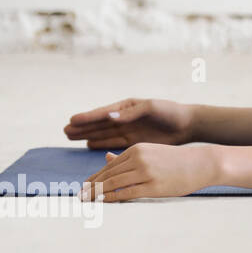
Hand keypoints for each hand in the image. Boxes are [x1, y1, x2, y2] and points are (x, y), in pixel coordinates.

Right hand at [64, 98, 195, 147]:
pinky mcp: (133, 141)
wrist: (186, 125)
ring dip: (87, 135)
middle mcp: (125, 118)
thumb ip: (131, 113)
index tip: (72, 120)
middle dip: (82, 127)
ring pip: (102, 134)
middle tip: (64, 130)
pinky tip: (88, 145)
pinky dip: (100, 144)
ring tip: (69, 136)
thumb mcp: (151, 108)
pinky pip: (112, 143)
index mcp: (127, 107)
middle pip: (99, 124)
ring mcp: (128, 130)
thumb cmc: (170, 112)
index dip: (87, 118)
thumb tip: (110, 117)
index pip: (103, 113)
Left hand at [79, 142, 219, 201]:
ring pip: (113, 184)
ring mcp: (146, 172)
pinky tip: (102, 203)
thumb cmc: (178, 160)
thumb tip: (106, 159)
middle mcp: (139, 158)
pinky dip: (110, 198)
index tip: (84, 187)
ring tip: (86, 202)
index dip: (94, 178)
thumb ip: (129, 157)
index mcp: (137, 149)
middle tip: (79, 197)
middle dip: (91, 187)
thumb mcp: (152, 153)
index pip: (109, 166)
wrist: (204, 163)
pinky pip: (126, 194)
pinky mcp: (153, 186)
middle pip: (108, 175)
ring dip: (96, 194)